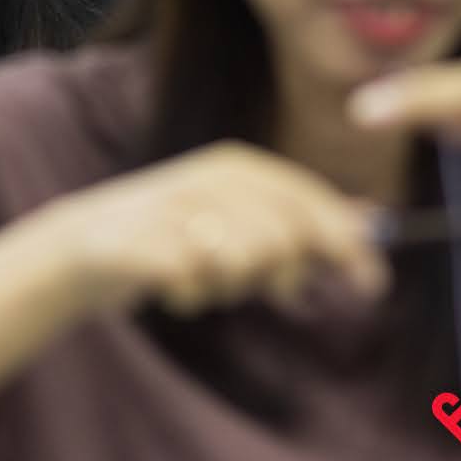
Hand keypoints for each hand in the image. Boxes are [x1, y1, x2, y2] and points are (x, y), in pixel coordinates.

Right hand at [46, 141, 388, 316]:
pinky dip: (189, 295)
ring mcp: (175, 206)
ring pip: (241, 262)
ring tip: (204, 276)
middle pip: (282, 237)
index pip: (308, 200)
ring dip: (227, 285)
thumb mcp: (241, 215)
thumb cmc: (175, 234)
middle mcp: (209, 176)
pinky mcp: (144, 241)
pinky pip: (193, 284)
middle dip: (281, 272)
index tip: (374, 284)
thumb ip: (302, 216)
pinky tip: (173, 285)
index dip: (346, 242)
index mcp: (236, 165)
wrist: (86, 245)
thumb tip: (374, 217)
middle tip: (267, 286)